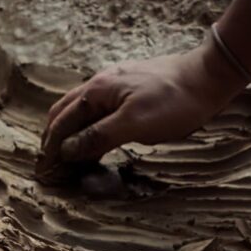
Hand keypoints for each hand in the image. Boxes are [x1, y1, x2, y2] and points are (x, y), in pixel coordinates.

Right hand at [40, 41, 246, 165]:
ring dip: (70, 134)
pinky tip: (93, 143)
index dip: (51, 146)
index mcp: (97, 90)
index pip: (62, 120)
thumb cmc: (172, 102)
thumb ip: (97, 137)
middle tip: (49, 165)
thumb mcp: (133, 124)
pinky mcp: (129, 94)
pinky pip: (98, 112)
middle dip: (53, 138)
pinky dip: (88, 130)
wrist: (206, 80)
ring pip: (81, 112)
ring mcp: (115, 87)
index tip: (45, 170)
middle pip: (65, 113)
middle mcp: (100, 85)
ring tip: (66, 159)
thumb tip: (67, 151)